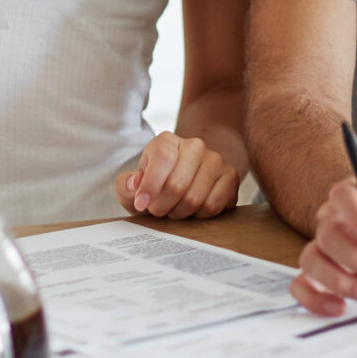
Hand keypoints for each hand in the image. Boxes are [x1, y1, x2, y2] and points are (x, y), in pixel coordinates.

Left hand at [115, 133, 240, 220]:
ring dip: (180, 213)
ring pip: (195, 199)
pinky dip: (199, 216)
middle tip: (158, 210)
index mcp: (167, 141)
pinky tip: (193, 210)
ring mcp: (215, 160)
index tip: (141, 204)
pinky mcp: (230, 176)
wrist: (185, 179)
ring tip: (174, 209)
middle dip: (162, 207)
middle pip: (177, 185)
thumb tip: (135, 185)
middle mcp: (194, 145)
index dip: (150, 186)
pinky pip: (213, 206)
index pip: (162, 158)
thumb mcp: (134, 185)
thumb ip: (126, 186)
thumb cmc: (156, 184)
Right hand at [289, 178, 356, 316]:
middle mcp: (331, 218)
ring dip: (341, 282)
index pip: (344, 195)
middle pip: (328, 234)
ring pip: (312, 260)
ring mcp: (320, 246)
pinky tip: (340, 307)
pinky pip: (301, 286)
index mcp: (355, 195)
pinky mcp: (315, 274)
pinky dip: (316, 300)